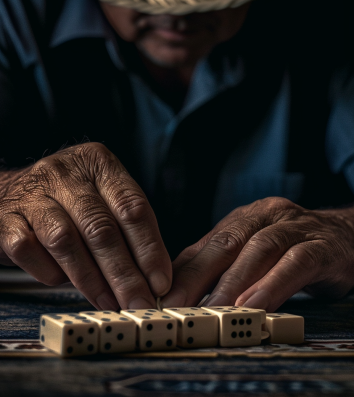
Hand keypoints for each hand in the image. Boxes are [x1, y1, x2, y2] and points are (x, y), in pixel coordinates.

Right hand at [0, 143, 171, 309]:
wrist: (8, 191)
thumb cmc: (67, 202)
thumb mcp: (101, 198)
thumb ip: (126, 228)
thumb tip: (154, 279)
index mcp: (97, 162)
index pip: (131, 207)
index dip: (149, 248)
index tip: (160, 282)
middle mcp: (65, 172)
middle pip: (101, 228)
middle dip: (124, 273)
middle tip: (138, 303)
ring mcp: (32, 193)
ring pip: (66, 241)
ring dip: (91, 279)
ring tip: (109, 302)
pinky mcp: (5, 217)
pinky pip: (29, 250)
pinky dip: (48, 271)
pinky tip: (61, 281)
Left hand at [161, 197, 353, 311]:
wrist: (348, 235)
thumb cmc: (294, 248)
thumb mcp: (256, 250)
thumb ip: (224, 264)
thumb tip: (180, 286)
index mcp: (245, 218)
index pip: (208, 243)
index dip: (183, 270)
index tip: (161, 296)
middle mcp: (266, 216)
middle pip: (228, 242)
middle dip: (199, 275)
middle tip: (178, 304)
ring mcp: (296, 227)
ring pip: (260, 250)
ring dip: (234, 281)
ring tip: (214, 309)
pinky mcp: (322, 246)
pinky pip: (296, 263)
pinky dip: (274, 283)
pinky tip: (256, 304)